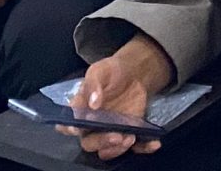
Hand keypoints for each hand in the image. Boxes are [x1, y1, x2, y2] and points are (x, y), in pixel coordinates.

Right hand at [65, 42, 173, 159]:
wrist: (134, 74)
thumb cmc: (111, 72)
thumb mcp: (100, 70)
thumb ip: (93, 83)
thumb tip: (92, 103)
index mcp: (81, 111)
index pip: (67, 125)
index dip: (69, 129)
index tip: (78, 129)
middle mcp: (92, 126)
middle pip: (89, 143)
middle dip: (101, 142)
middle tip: (117, 135)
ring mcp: (110, 132)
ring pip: (108, 151)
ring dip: (118, 149)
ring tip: (131, 137)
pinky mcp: (128, 134)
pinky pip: (134, 148)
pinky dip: (143, 148)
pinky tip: (153, 143)